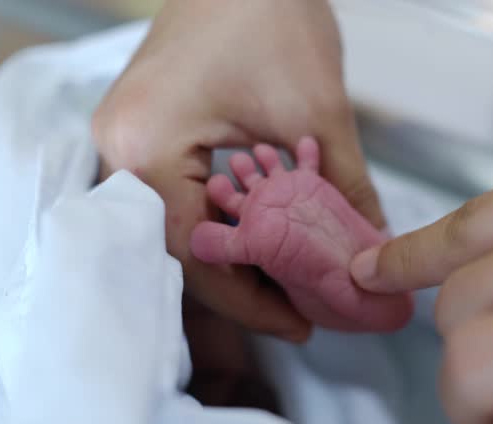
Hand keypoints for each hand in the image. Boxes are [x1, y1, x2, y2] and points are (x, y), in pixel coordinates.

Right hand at [93, 0, 383, 340]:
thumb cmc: (270, 15)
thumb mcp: (316, 110)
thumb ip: (346, 187)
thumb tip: (373, 246)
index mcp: (146, 146)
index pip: (194, 254)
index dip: (249, 299)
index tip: (297, 322)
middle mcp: (119, 149)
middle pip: (180, 248)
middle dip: (244, 281)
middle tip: (297, 307)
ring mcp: (125, 138)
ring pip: (178, 226)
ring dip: (234, 252)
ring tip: (286, 279)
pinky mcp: (145, 129)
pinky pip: (177, 196)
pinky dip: (222, 220)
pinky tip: (263, 235)